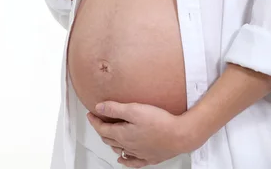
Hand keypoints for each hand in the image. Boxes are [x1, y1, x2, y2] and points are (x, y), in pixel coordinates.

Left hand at [86, 100, 201, 167]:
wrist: (180, 135)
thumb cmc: (159, 122)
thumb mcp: (134, 109)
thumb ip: (115, 108)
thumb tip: (99, 107)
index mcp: (123, 134)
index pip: (102, 128)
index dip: (94, 120)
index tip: (90, 114)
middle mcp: (128, 146)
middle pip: (109, 139)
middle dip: (101, 129)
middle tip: (98, 120)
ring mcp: (139, 153)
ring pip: (119, 149)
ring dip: (110, 142)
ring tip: (107, 135)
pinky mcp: (149, 157)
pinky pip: (132, 162)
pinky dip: (125, 160)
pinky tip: (122, 158)